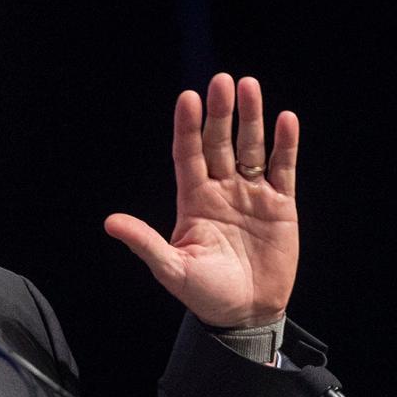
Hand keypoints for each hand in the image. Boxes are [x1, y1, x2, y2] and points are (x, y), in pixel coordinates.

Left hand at [104, 73, 298, 327]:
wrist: (245, 314)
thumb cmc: (205, 294)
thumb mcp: (171, 269)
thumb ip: (145, 242)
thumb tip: (110, 222)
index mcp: (193, 200)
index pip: (188, 154)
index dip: (188, 127)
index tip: (188, 98)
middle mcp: (221, 190)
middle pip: (220, 143)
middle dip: (221, 113)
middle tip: (222, 81)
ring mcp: (251, 194)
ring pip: (252, 147)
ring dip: (251, 118)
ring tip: (250, 86)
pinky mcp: (280, 205)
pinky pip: (282, 168)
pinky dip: (285, 145)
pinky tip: (286, 119)